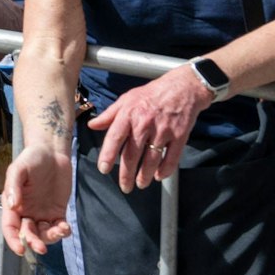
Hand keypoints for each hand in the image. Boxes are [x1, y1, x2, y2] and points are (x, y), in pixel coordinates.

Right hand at [0, 144, 74, 254]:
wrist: (52, 152)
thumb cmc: (32, 158)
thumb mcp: (19, 168)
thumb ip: (14, 186)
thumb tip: (12, 205)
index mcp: (12, 204)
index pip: (10, 227)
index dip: (13, 240)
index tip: (21, 249)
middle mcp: (26, 212)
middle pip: (26, 234)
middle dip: (33, 243)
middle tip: (41, 248)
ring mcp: (41, 213)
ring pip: (43, 234)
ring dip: (49, 238)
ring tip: (59, 231)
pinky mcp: (57, 212)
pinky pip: (58, 227)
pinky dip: (62, 231)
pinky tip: (65, 228)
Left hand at [88, 64, 210, 191]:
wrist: (183, 87)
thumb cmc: (152, 93)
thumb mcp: (126, 99)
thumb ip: (109, 115)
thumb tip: (92, 125)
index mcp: (129, 114)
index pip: (115, 138)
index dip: (108, 155)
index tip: (104, 169)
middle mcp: (145, 124)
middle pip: (132, 154)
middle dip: (127, 174)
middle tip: (124, 186)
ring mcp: (163, 131)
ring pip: (151, 159)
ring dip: (145, 175)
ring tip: (140, 184)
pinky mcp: (180, 135)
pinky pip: (172, 157)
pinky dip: (165, 170)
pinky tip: (159, 176)